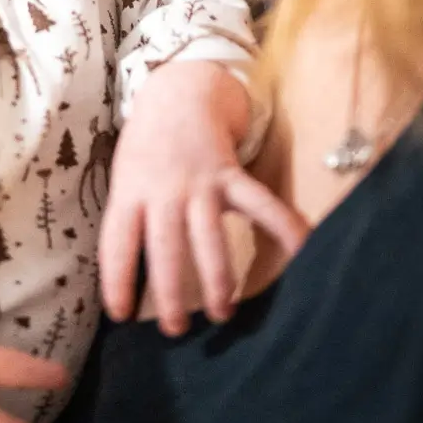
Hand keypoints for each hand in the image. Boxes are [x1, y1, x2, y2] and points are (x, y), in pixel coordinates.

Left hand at [99, 62, 308, 336]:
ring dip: (217, 278)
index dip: (117, 280)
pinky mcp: (232, 176)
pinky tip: (304, 253)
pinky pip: (260, 204)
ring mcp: (201, 183)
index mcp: (131, 192)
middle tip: (176, 330)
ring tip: (222, 313)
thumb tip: (127, 284)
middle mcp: (164, 190)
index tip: (121, 315)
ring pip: (209, 236)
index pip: (117, 242)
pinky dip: (284, 227)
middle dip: (171, 292)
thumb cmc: (146, 149)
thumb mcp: (124, 179)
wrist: (177, 93)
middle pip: (166, 247)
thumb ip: (128, 221)